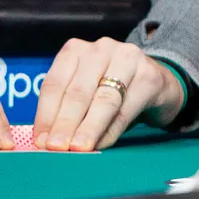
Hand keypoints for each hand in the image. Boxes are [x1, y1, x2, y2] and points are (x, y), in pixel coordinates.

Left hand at [32, 38, 185, 150]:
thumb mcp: (86, 91)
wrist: (159, 83)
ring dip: (88, 128)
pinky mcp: (149, 76)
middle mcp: (100, 49)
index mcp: (75, 50)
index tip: (40, 140)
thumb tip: (46, 140)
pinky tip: (101, 144)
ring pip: (102, 100)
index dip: (46, 115)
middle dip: (64, 124)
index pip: (54, 84)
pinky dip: (111, 130)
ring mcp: (127, 59)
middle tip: (56, 147)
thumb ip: (66, 110)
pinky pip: (126, 109)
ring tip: (78, 148)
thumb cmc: (112, 90)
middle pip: (77, 92)